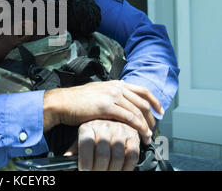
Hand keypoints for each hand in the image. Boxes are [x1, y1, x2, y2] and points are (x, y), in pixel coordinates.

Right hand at [43, 80, 162, 143]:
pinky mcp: (106, 106)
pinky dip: (138, 127)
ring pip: (138, 111)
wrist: (62, 103)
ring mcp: (111, 95)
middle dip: (152, 117)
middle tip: (154, 129)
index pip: (142, 90)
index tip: (160, 111)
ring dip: (146, 126)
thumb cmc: (76, 101)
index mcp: (115, 83)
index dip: (154, 101)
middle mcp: (115, 87)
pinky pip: (129, 117)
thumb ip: (110, 95)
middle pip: (143, 102)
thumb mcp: (97, 93)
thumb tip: (121, 103)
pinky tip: (141, 135)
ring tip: (148, 137)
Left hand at [64, 120, 140, 170]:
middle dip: (99, 169)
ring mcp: (120, 130)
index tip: (84, 171)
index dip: (86, 160)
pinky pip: (132, 155)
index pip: (87, 143)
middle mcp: (104, 126)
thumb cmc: (93, 135)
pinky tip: (121, 170)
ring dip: (113, 170)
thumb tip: (66, 165)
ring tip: (108, 173)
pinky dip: (127, 167)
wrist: (111, 120)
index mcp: (88, 126)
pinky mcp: (133, 136)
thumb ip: (75, 152)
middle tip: (96, 174)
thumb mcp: (81, 140)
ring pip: (118, 155)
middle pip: (103, 152)